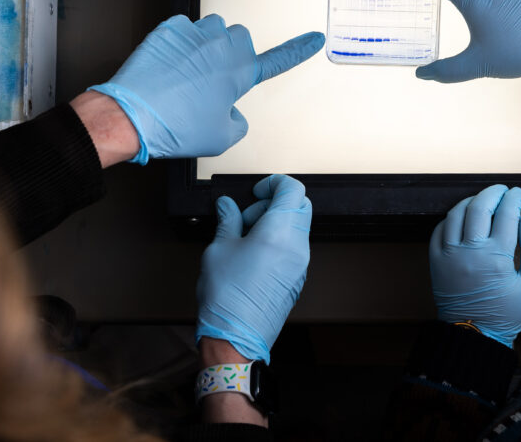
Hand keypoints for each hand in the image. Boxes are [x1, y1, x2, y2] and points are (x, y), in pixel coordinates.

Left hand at [89, 15, 324, 163]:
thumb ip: (237, 119)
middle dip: (230, 55)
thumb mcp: (220, 137)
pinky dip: (179, 44)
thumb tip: (229, 109)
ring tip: (188, 72)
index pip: (280, 59)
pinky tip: (169, 65)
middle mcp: (222, 47)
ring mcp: (195, 34)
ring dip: (206, 45)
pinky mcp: (168, 29)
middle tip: (211, 81)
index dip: (299, 50)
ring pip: (211, 30)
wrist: (132, 115)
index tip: (313, 39)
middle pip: (238, 40)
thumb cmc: (175, 127)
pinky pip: (183, 29)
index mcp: (240, 72)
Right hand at [196, 174, 311, 362]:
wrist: (236, 337)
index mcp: (280, 231)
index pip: (293, 189)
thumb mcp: (219, 248)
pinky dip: (279, 240)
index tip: (257, 191)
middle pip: (299, 206)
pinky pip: (294, 247)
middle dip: (273, 203)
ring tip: (246, 238)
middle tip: (247, 217)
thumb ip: (228, 220)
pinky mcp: (297, 278)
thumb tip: (227, 206)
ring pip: (297, 227)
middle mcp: (297, 245)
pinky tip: (254, 254)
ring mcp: (301, 263)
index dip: (274, 183)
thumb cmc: (227, 296)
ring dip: (275, 222)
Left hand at [430, 185, 520, 347]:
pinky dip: (452, 217)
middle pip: (479, 207)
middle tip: (502, 191)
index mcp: (497, 257)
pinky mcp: (435, 260)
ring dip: (471, 201)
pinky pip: (440, 228)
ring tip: (483, 200)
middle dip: (493, 193)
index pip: (507, 214)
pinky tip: (463, 217)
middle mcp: (470, 251)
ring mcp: (449, 254)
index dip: (514, 199)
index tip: (518, 194)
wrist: (474, 334)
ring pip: (456, 213)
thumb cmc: (507, 311)